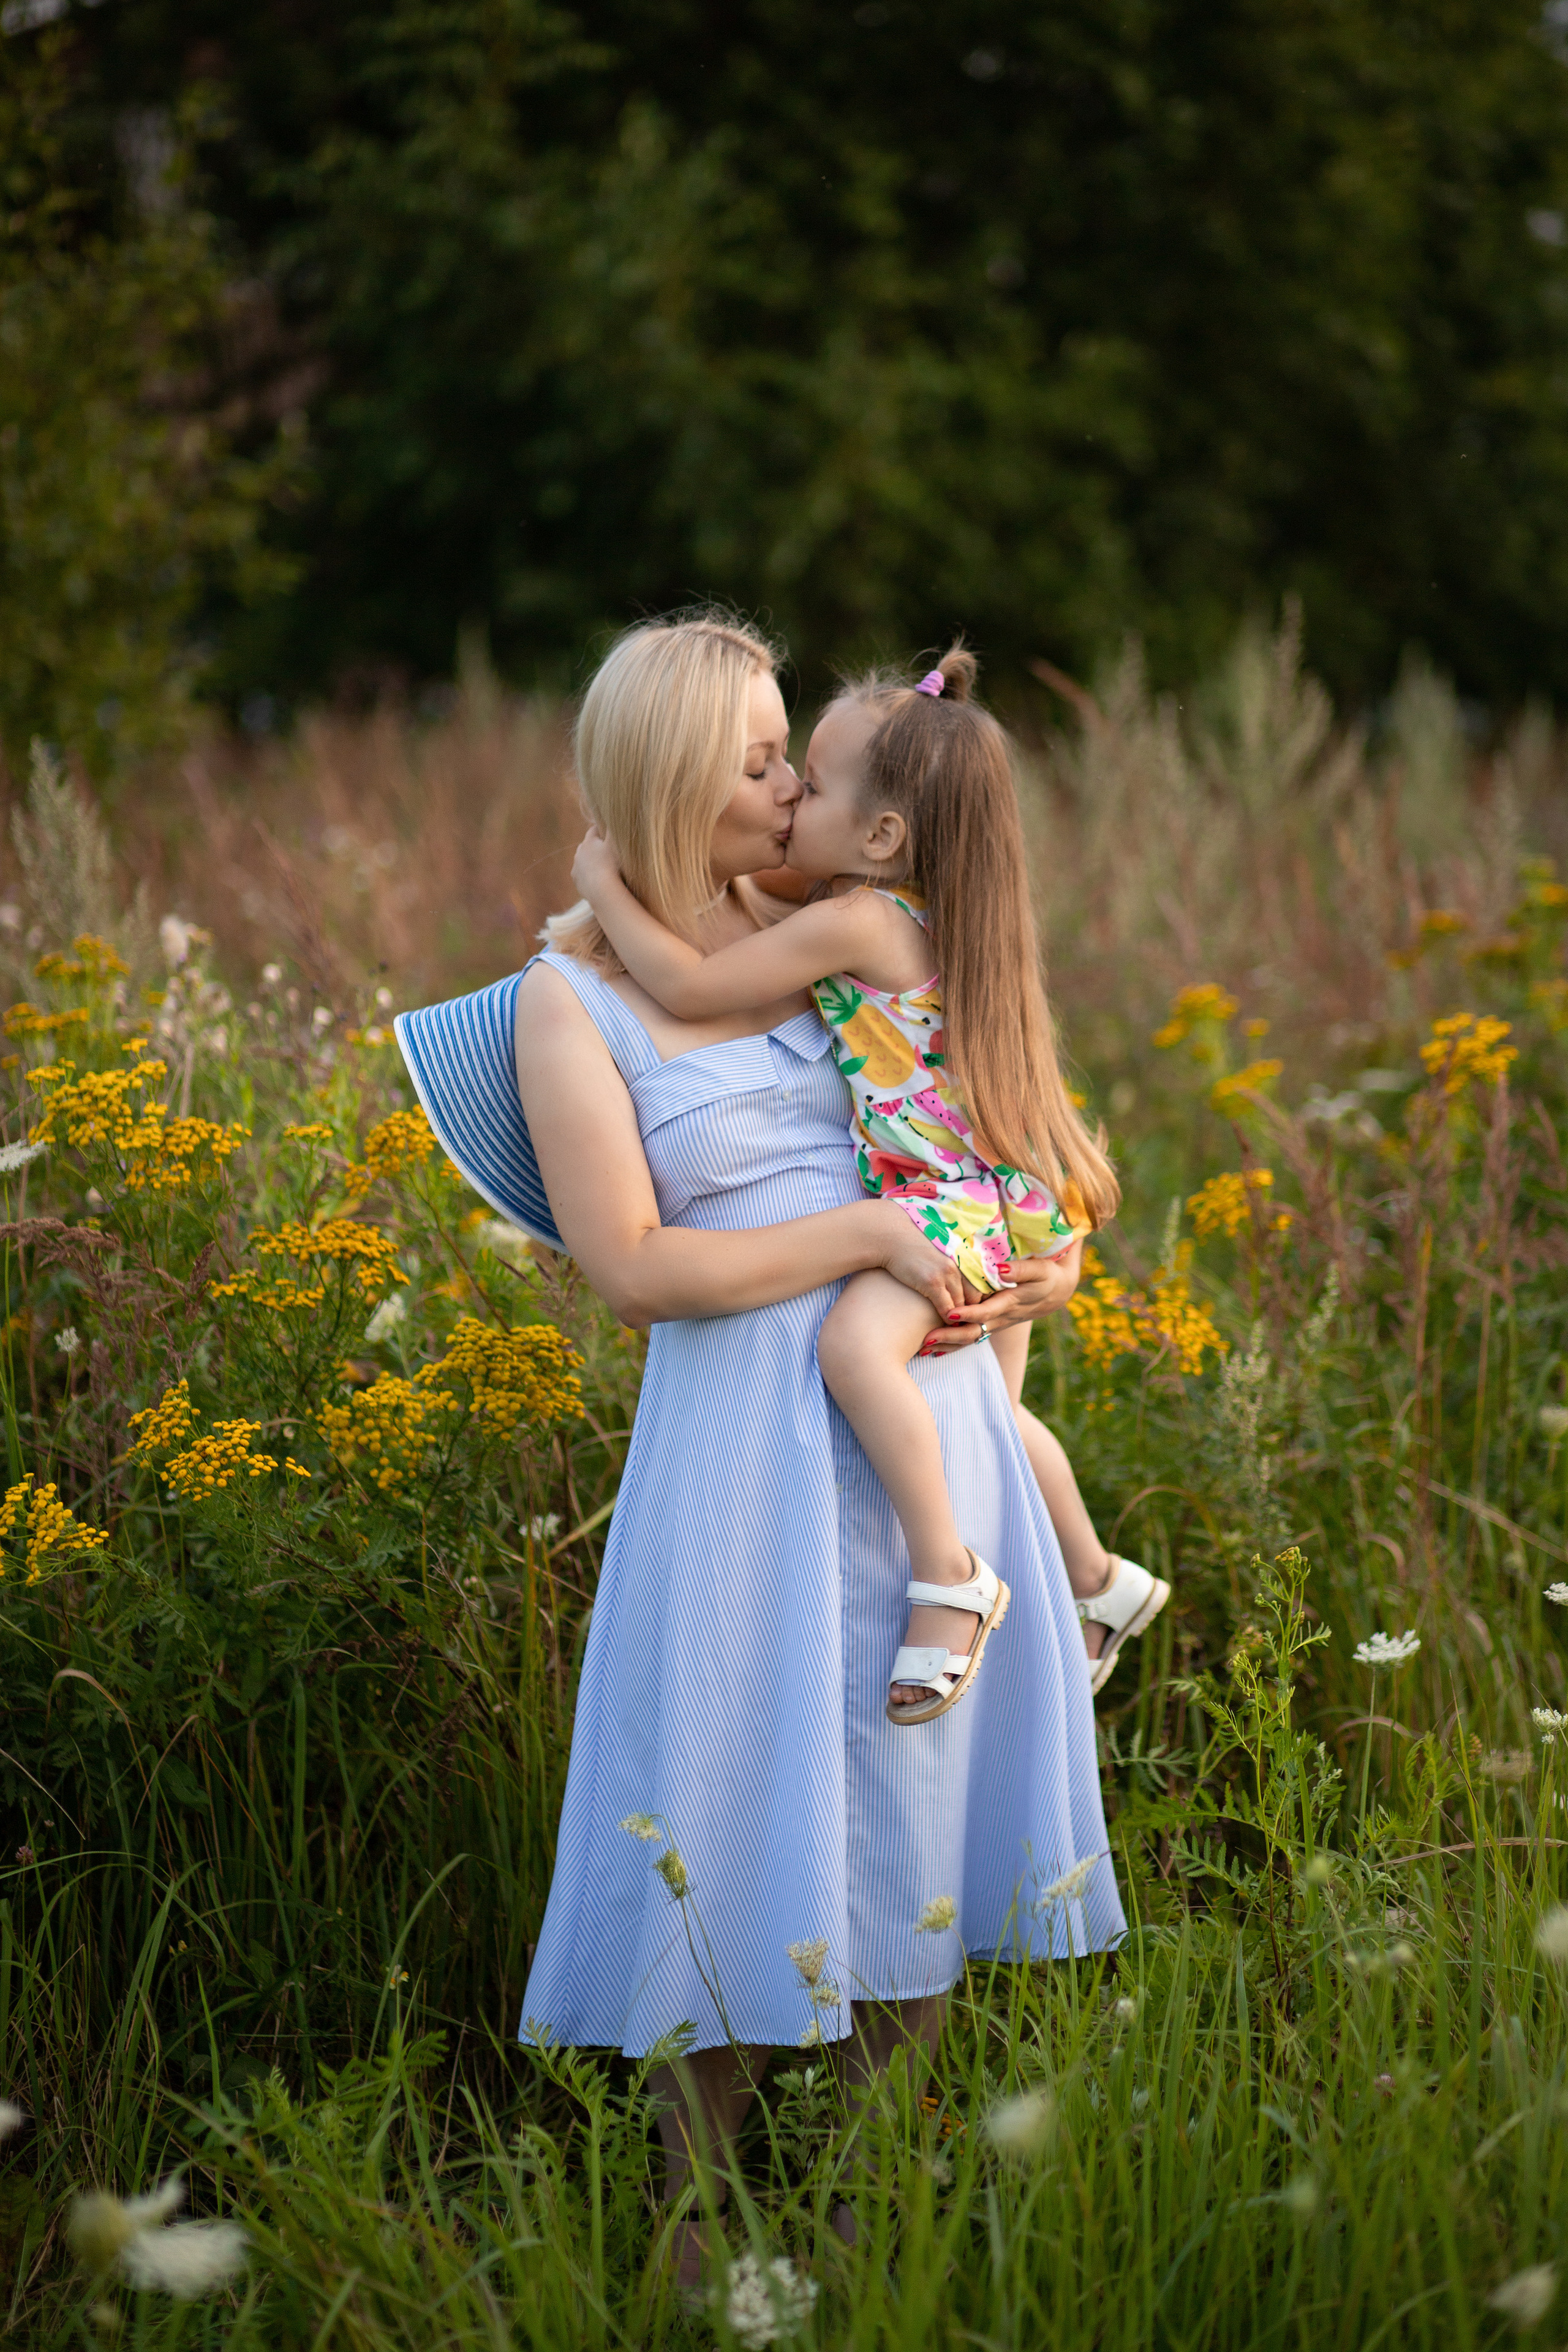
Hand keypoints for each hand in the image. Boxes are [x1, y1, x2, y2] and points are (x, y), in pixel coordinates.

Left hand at [572, 826, 621, 905]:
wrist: (602, 889)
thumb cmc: (612, 864)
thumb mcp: (617, 843)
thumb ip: (616, 828)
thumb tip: (616, 813)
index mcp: (588, 841)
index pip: (594, 830)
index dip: (602, 830)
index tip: (609, 832)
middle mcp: (579, 853)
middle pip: (587, 845)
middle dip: (595, 846)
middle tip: (606, 850)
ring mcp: (576, 867)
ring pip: (583, 861)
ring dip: (591, 861)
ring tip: (603, 866)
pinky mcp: (576, 880)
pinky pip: (582, 874)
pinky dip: (588, 875)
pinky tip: (597, 878)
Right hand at [867, 1201, 967, 1316]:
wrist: (891, 1238)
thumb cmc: (910, 1246)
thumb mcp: (937, 1252)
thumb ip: (949, 1264)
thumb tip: (953, 1280)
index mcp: (961, 1257)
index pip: (978, 1284)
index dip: (975, 1300)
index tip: (970, 1310)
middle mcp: (958, 1265)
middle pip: (974, 1297)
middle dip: (970, 1312)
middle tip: (964, 1323)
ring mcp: (946, 1274)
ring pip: (962, 1305)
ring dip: (959, 1318)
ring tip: (954, 1327)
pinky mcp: (932, 1282)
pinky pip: (946, 1308)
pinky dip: (947, 1319)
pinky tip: (943, 1324)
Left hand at [920, 1237, 1083, 1352]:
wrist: (1057, 1292)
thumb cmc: (1047, 1275)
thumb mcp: (1040, 1270)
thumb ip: (1021, 1269)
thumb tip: (1001, 1269)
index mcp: (1010, 1303)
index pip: (987, 1313)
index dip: (969, 1314)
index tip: (950, 1313)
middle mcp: (1001, 1318)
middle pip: (973, 1333)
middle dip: (949, 1337)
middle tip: (925, 1340)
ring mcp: (996, 1323)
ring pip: (970, 1339)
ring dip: (947, 1344)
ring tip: (922, 1348)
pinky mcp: (993, 1324)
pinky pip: (972, 1337)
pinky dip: (953, 1344)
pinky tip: (935, 1350)